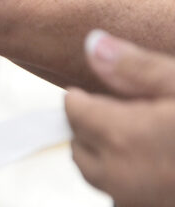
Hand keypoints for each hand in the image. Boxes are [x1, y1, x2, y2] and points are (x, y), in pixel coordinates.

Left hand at [65, 30, 174, 206]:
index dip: (84, 96)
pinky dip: (132, 179)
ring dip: (109, 155)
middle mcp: (123, 178)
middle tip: (124, 109)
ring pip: (100, 176)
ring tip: (146, 134)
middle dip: (92, 126)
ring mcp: (139, 205)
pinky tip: (163, 162)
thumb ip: (136, 68)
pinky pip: (126, 197)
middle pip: (80, 147)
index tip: (99, 88)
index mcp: (123, 138)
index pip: (73, 111)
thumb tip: (93, 45)